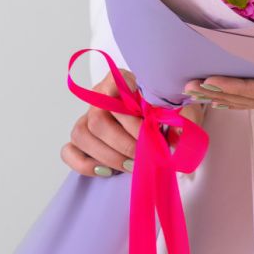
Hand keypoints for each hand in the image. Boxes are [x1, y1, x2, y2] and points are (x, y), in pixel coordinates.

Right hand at [62, 68, 203, 176]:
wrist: (161, 126)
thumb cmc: (169, 113)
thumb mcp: (182, 110)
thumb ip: (184, 118)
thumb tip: (178, 134)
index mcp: (123, 81)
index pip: (115, 81)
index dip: (130, 107)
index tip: (149, 121)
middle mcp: (100, 96)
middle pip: (98, 117)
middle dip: (123, 142)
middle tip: (145, 154)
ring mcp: (86, 117)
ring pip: (81, 133)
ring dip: (109, 155)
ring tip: (132, 166)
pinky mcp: (80, 140)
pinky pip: (69, 151)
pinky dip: (86, 164)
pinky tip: (108, 172)